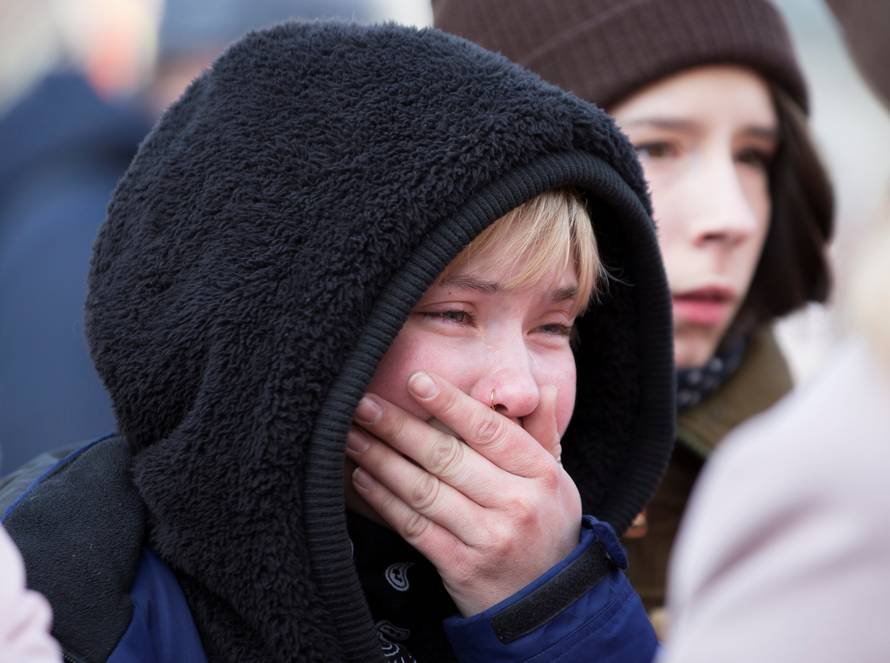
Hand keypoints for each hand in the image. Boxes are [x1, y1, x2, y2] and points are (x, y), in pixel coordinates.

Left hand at [345, 370, 581, 615]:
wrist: (552, 606)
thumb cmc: (547, 528)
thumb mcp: (557, 480)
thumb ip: (541, 432)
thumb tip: (540, 387)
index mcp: (540, 473)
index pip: (489, 430)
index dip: (450, 403)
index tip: (416, 381)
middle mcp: (517, 503)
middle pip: (447, 457)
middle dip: (399, 427)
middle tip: (363, 404)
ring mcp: (488, 537)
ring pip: (425, 490)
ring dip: (382, 460)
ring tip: (352, 437)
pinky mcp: (462, 566)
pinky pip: (415, 527)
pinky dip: (385, 501)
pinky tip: (363, 478)